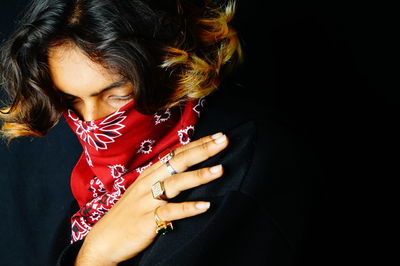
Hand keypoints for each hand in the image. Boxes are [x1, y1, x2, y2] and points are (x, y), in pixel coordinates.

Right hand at [74, 132, 228, 264]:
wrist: (104, 240)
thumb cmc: (128, 213)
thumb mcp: (144, 190)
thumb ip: (163, 178)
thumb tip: (186, 168)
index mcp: (150, 173)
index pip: (177, 153)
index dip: (198, 144)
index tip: (218, 136)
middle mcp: (149, 182)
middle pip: (178, 162)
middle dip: (202, 150)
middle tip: (223, 140)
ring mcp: (147, 200)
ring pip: (175, 183)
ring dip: (198, 175)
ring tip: (220, 169)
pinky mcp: (147, 220)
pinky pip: (170, 212)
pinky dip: (188, 208)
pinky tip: (205, 205)